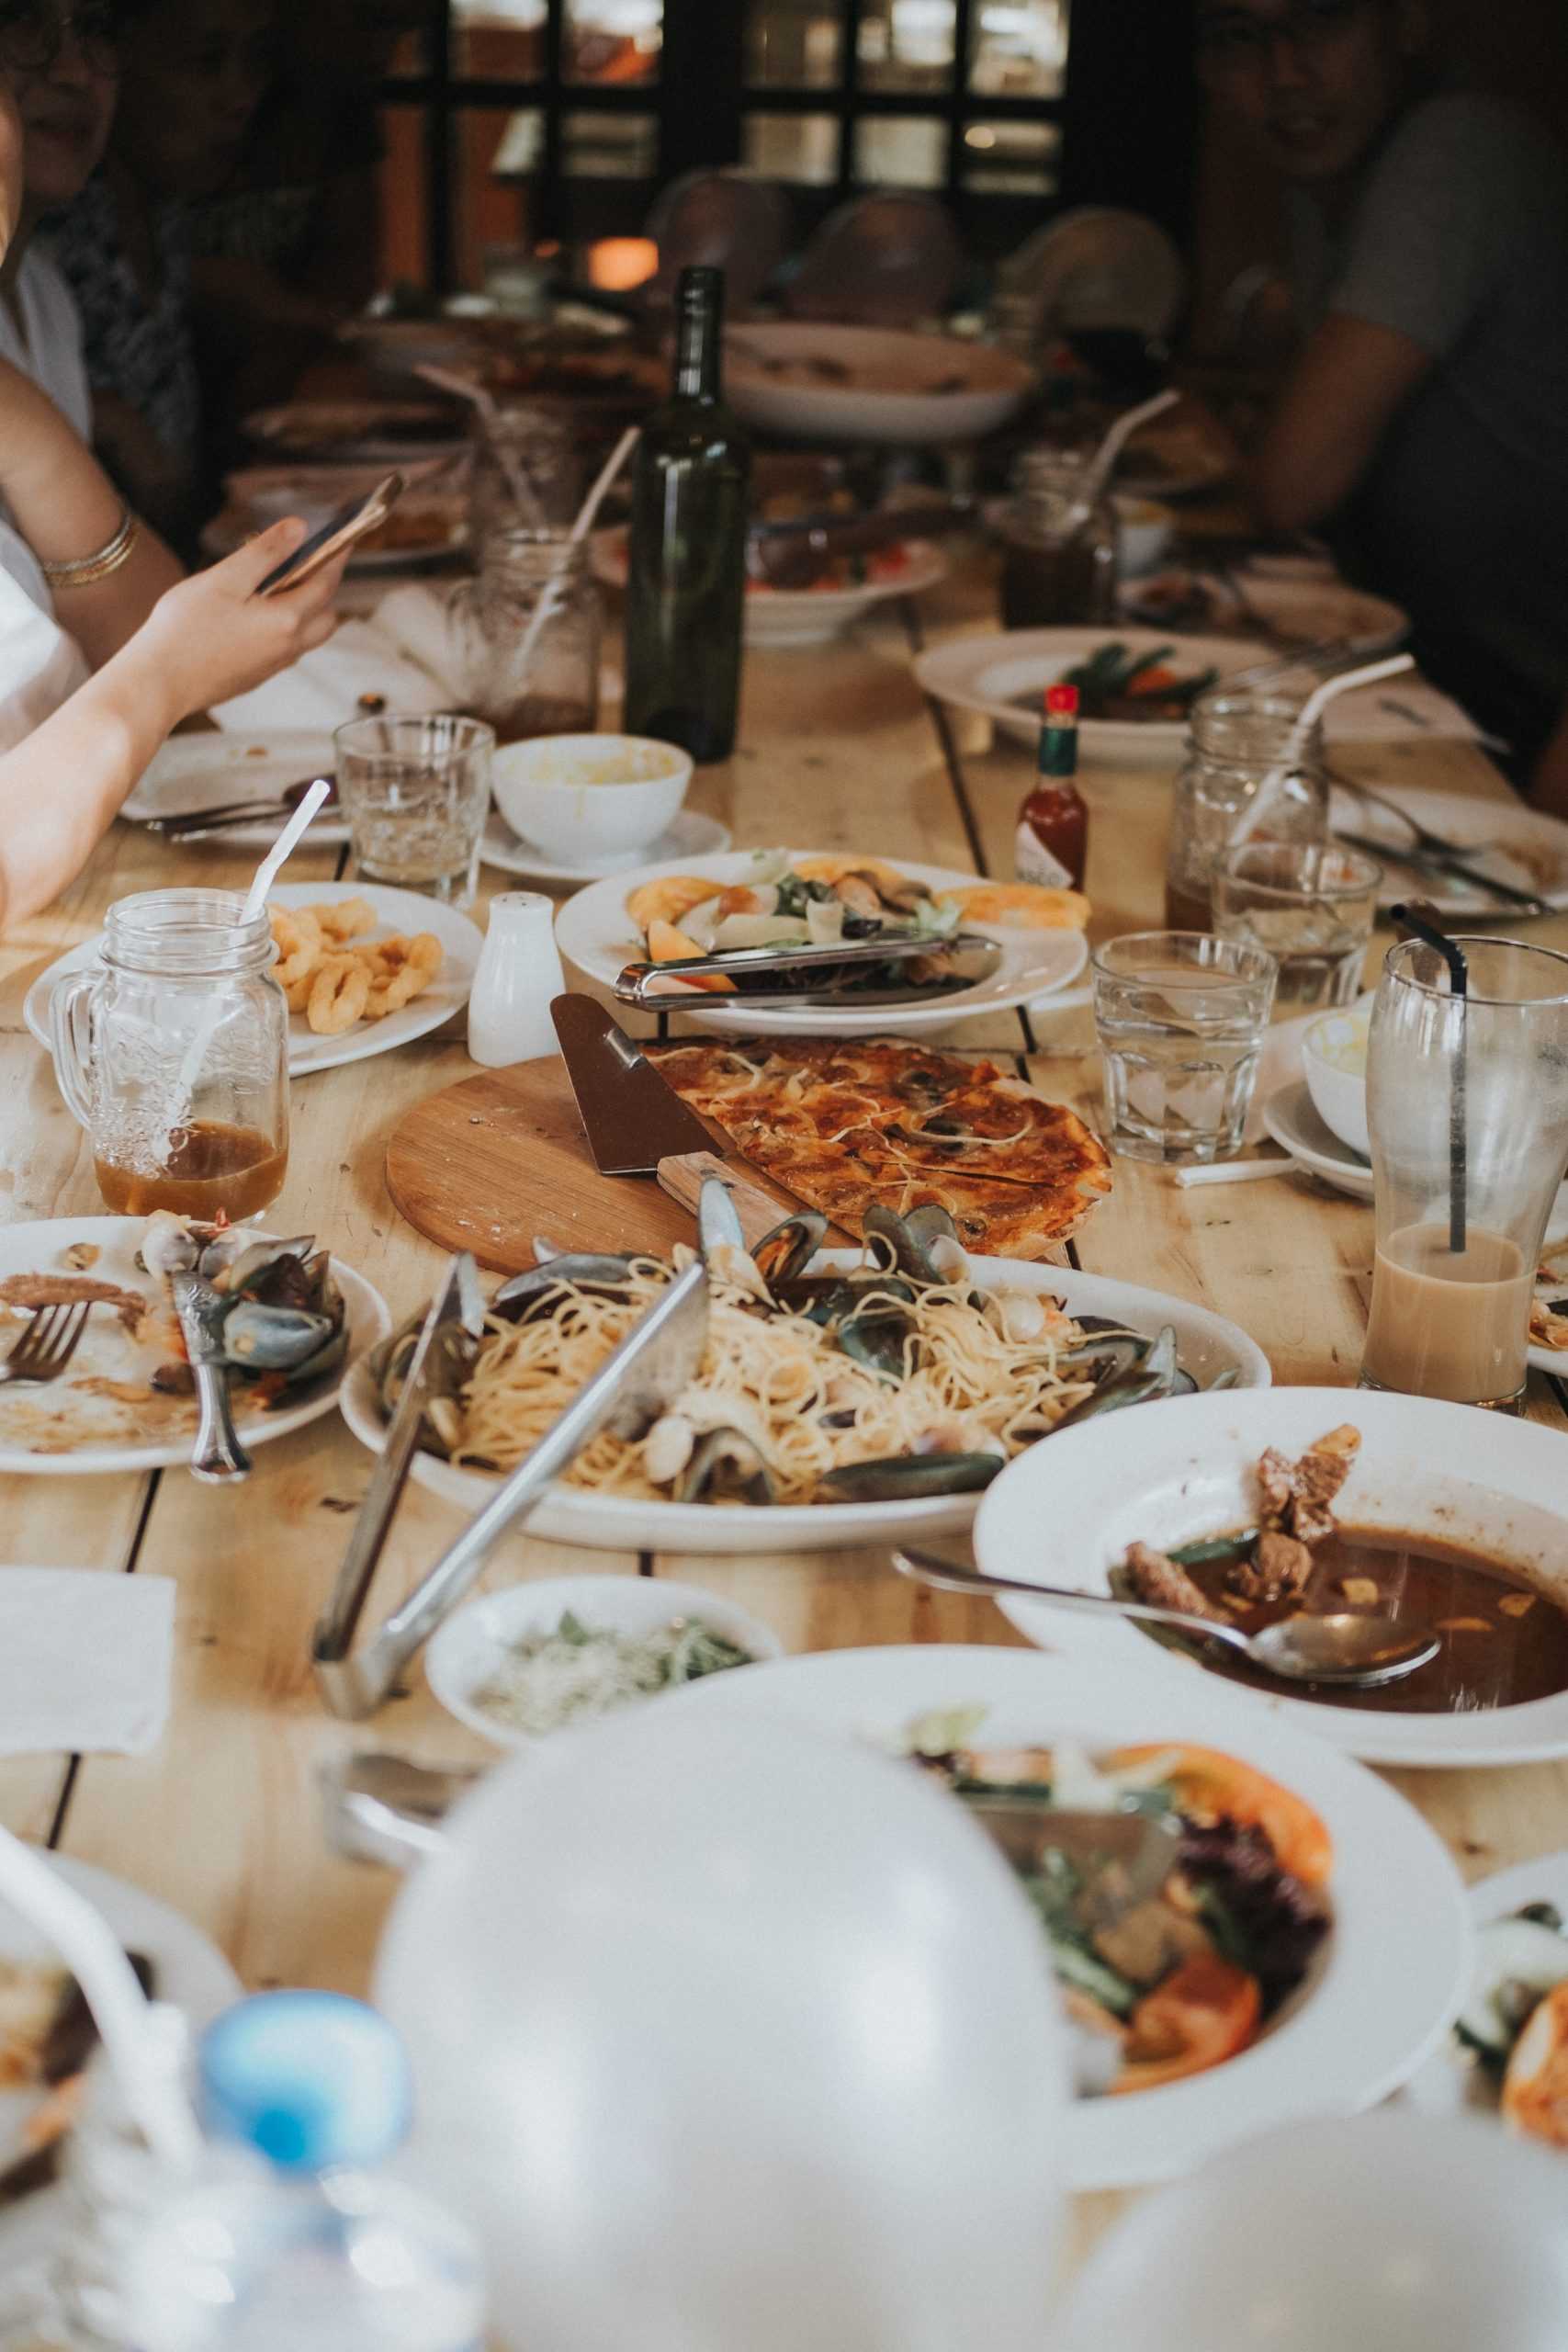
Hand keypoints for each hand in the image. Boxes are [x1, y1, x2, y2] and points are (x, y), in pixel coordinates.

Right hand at [136, 520, 347, 722]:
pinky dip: (282, 628)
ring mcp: (271, 666)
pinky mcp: (254, 677)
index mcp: (286, 620)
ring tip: (275, 585)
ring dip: (303, 610)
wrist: (158, 683)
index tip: (345, 539)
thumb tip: (299, 529)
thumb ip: (265, 552)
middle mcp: (287, 647)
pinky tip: (252, 615)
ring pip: (305, 636)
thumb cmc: (185, 629)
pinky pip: (282, 649)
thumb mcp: (225, 579)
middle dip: (324, 588)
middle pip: (326, 616)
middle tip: (305, 562)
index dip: (336, 557)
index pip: (326, 583)